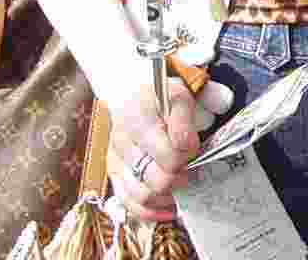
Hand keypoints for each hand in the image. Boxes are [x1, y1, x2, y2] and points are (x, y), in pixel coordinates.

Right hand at [107, 78, 199, 223]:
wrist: (134, 97)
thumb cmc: (161, 99)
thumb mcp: (179, 96)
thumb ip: (186, 120)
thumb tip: (186, 148)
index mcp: (138, 116)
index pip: (169, 152)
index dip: (187, 155)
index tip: (194, 149)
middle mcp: (122, 139)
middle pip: (157, 178)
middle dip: (180, 178)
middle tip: (190, 170)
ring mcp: (115, 159)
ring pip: (142, 195)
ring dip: (167, 196)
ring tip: (180, 187)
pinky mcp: (113, 174)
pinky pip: (129, 203)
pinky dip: (152, 211)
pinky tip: (168, 206)